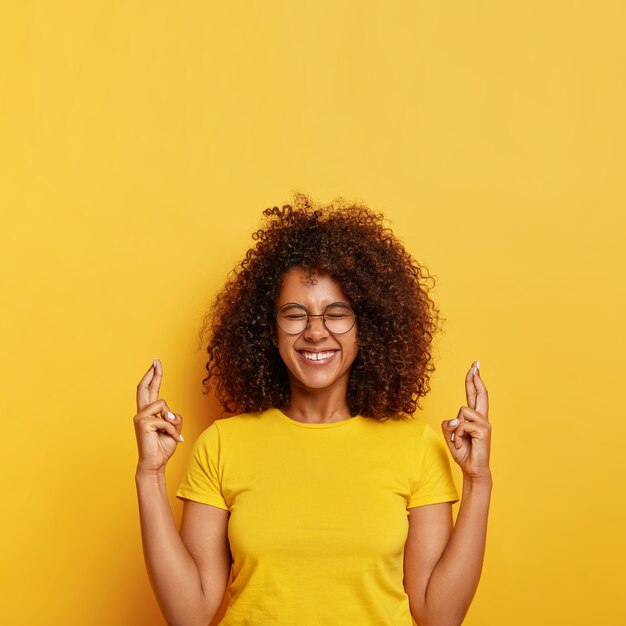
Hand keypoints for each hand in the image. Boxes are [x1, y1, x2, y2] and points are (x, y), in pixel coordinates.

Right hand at [133, 358, 183, 474]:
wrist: (155, 464)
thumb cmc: (163, 447)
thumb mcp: (174, 428)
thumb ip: (174, 417)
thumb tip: (170, 412)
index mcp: (149, 413)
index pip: (150, 390)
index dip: (154, 376)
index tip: (156, 364)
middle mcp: (142, 413)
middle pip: (144, 388)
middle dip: (153, 373)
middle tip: (157, 360)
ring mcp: (140, 417)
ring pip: (164, 405)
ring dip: (172, 421)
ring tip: (171, 434)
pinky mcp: (143, 423)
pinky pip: (166, 419)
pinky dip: (172, 430)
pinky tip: (169, 438)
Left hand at [441, 361, 491, 480]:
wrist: (472, 469)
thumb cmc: (463, 451)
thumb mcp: (450, 434)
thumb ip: (449, 423)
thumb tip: (454, 420)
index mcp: (474, 417)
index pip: (473, 395)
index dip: (473, 381)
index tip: (474, 367)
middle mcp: (481, 418)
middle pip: (480, 393)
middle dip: (475, 378)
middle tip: (475, 363)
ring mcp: (484, 423)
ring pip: (461, 411)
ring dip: (455, 428)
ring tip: (460, 440)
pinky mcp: (484, 430)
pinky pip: (461, 424)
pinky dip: (457, 435)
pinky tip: (463, 443)